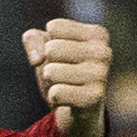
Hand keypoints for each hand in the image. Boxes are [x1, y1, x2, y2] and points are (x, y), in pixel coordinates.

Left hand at [22, 18, 110, 136]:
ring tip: (65, 85)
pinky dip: (54, 97)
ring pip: (50, 71)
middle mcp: (104, 51)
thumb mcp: (44, 48)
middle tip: (61, 73)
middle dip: (47, 63)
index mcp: (97, 34)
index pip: (53, 27)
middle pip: (51, 48)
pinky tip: (67, 99)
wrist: (79, 109)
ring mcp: (101, 74)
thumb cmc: (62, 70)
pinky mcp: (94, 97)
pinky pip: (56, 92)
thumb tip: (37, 59)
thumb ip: (33, 39)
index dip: (46, 43)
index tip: (61, 55)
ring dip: (49, 81)